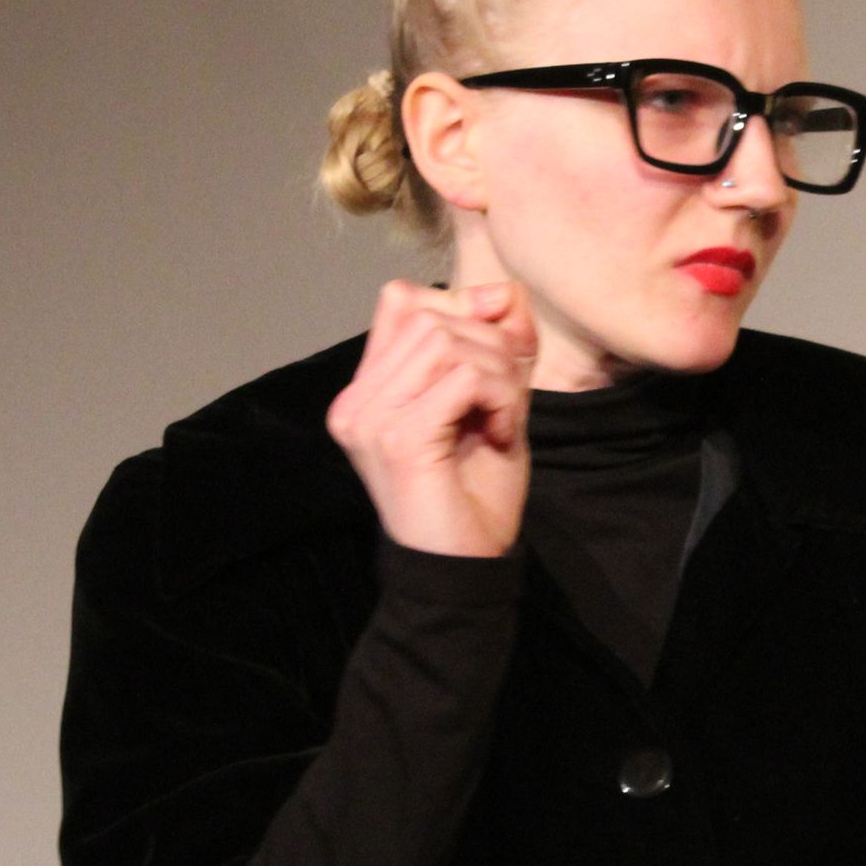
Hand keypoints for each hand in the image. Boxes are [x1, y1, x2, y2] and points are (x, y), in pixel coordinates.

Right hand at [326, 278, 536, 557]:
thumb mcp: (495, 405)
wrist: (461, 571)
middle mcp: (357, 400)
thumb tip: (506, 294)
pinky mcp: (398, 437)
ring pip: (448, 340)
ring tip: (504, 418)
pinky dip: (501, 397)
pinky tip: (502, 434)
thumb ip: (497, 349)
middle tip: (507, 398)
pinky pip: (464, 377)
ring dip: (499, 373)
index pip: (403, 300)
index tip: (498, 358)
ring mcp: (370, 417)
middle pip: (430, 313)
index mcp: (369, 390)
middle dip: (490, 343)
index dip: (462, 308)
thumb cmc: (474, 496)